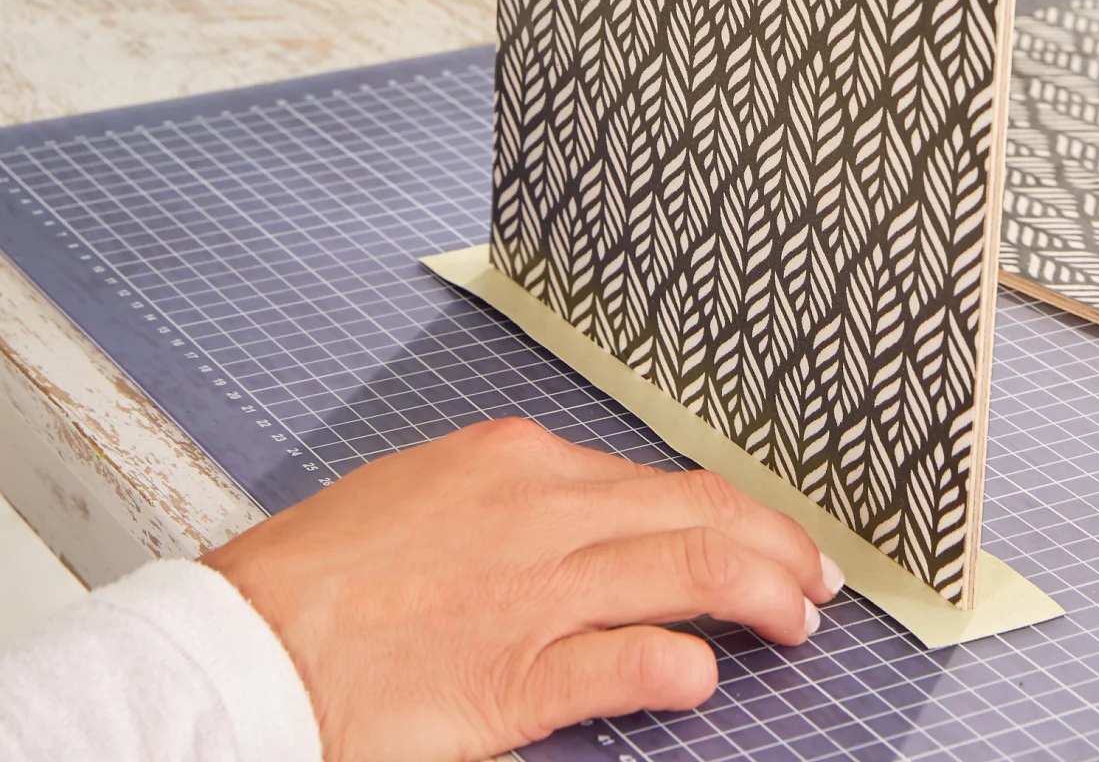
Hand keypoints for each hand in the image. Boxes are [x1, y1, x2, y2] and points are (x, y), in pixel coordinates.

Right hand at [204, 416, 842, 761]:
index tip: (757, 530)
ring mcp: (536, 589)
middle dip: (770, 542)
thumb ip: (513, 503)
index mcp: (515, 459)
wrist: (246, 642)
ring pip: (685, 570)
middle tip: (817, 574)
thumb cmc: (321, 575)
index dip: (721, 507)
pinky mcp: (518, 673)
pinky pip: (627, 660)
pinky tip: (705, 674)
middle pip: (691, 513)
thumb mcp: (426, 494)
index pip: (650, 477)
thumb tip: (583, 525)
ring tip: (801, 619)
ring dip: (759, 593)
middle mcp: (541, 509)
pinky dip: (680, 664)